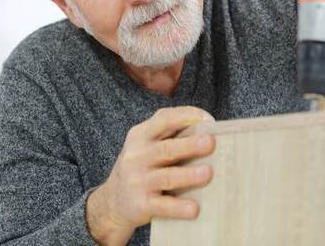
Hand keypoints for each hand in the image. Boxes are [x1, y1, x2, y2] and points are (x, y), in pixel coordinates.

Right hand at [86, 107, 215, 244]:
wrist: (112, 202)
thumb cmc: (142, 167)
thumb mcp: (148, 145)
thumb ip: (172, 136)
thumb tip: (212, 132)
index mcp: (142, 135)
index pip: (163, 119)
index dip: (187, 117)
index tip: (209, 121)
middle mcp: (137, 156)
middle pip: (165, 149)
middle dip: (189, 145)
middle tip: (210, 142)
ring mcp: (138, 181)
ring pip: (166, 177)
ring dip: (187, 175)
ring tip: (207, 173)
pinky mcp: (140, 205)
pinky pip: (162, 206)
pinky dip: (178, 207)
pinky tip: (194, 209)